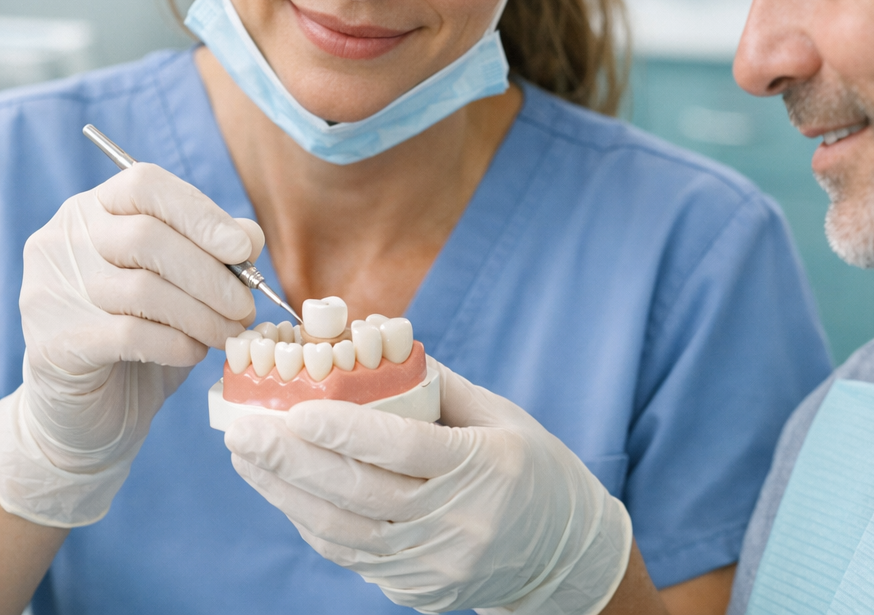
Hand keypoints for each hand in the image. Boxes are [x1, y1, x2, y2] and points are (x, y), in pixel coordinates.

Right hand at [0, 163, 260, 527]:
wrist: (95, 409)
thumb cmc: (150, 332)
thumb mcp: (188, 282)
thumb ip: (218, 249)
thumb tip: (247, 237)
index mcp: (95, 209)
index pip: (144, 185)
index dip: (200, 214)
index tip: (242, 248)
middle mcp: (63, 241)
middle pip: (146, 237)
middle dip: (210, 274)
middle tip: (245, 306)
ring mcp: (49, 290)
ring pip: (142, 288)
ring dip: (202, 313)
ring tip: (229, 333)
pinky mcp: (52, 344)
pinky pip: (129, 333)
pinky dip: (176, 342)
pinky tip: (194, 351)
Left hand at [226, 357, 632, 613]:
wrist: (564, 552)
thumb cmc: (533, 466)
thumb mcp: (501, 414)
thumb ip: (439, 385)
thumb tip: (373, 350)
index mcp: (486, 466)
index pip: (403, 446)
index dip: (344, 428)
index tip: (294, 406)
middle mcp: (459, 522)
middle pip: (360, 492)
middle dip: (292, 459)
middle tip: (242, 429)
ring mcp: (435, 566)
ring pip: (344, 532)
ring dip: (287, 493)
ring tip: (248, 457)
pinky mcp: (418, 591)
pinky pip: (353, 555)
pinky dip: (311, 522)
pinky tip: (283, 491)